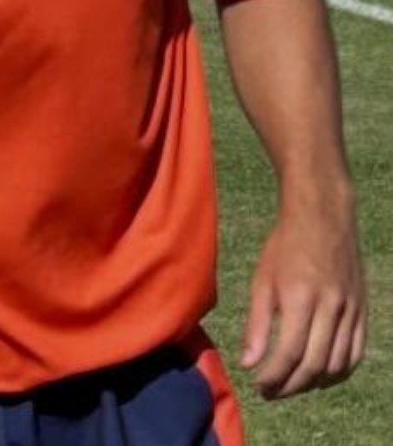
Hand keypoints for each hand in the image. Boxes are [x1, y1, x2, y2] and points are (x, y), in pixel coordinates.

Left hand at [241, 185, 365, 397]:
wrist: (322, 218)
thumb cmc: (284, 247)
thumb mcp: (261, 280)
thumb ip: (256, 325)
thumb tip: (248, 363)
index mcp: (301, 298)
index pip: (290, 353)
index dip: (275, 377)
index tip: (259, 386)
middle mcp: (331, 307)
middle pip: (315, 365)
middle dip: (291, 386)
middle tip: (271, 392)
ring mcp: (351, 309)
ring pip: (338, 364)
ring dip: (314, 383)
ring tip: (291, 384)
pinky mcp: (362, 310)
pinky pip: (356, 352)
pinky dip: (339, 371)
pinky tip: (320, 375)